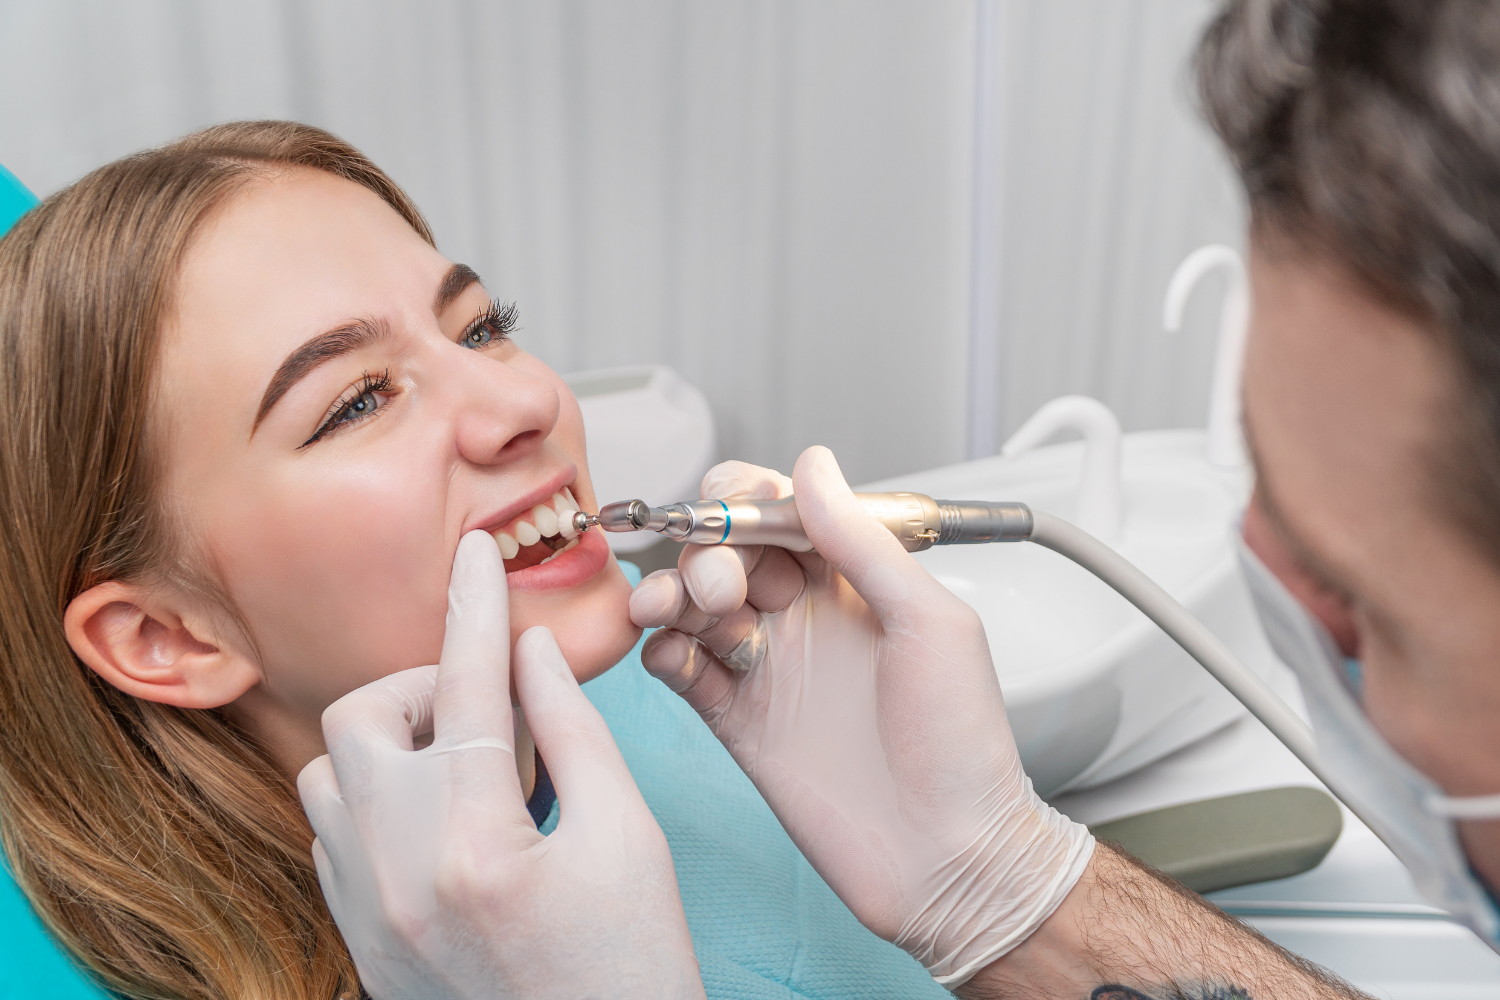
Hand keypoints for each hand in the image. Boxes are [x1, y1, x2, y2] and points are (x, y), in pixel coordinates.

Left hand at [299, 530, 703, 999]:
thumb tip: (529, 651)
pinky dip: (377, 800)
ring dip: (393, 744)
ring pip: (329, 776)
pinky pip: (331, 834)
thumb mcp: (628, 838)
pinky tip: (443, 817)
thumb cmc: (634, 964)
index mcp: (477, 845)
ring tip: (467, 766)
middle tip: (493, 708)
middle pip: (363, 720)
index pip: (466, 688)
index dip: (476, 607)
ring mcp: (366, 915)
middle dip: (426, 688)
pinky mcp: (359, 941)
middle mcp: (397, 878)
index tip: (477, 552)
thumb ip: (573, 730)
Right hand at [629, 447, 1092, 986]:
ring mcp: (769, 667)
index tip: (737, 514)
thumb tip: (813, 464)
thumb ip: (863, 542)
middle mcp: (806, 615)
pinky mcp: (739, 720)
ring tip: (675, 611)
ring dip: (671, 594)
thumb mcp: (929, 622)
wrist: (948, 857)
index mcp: (855, 580)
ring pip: (692, 604)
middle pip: (726, 550)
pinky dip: (663, 652)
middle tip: (727, 588)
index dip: (747, 502)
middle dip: (709, 552)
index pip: (781, 511)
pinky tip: (677, 657)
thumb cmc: (962, 745)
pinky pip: (681, 669)